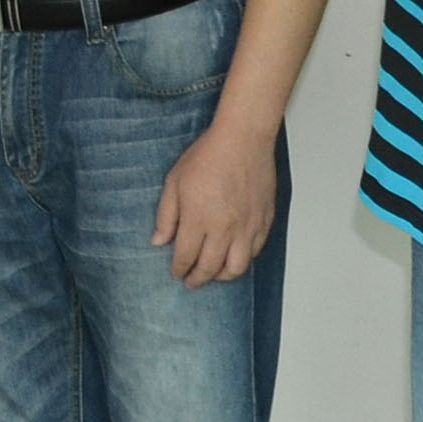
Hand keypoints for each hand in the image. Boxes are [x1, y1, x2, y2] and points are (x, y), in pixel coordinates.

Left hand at [151, 120, 278, 287]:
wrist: (243, 140)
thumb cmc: (207, 156)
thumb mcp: (174, 182)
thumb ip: (165, 216)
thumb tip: (158, 241)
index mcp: (198, 219)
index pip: (186, 257)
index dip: (179, 269)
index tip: (176, 272)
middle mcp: (224, 228)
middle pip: (210, 268)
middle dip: (198, 279)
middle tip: (191, 281)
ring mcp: (247, 227)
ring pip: (236, 267)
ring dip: (222, 276)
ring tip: (213, 274)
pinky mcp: (264, 221)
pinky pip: (255, 252)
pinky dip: (243, 260)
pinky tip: (234, 256)